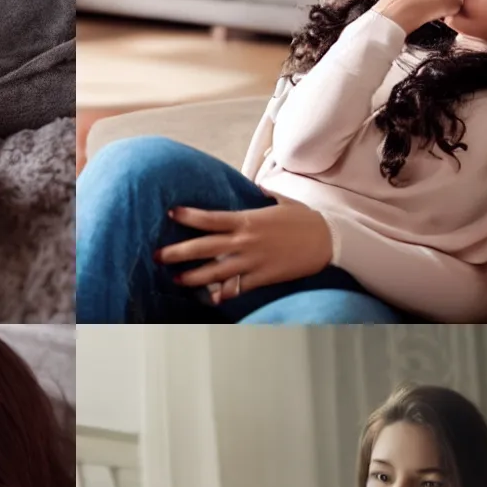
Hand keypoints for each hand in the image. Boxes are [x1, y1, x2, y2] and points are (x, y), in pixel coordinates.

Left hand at [157, 197, 334, 303]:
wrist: (328, 240)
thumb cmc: (304, 219)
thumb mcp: (281, 202)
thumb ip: (263, 196)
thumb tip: (257, 188)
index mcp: (246, 220)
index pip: (209, 218)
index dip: (188, 216)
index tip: (170, 214)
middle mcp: (245, 241)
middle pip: (204, 248)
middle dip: (178, 252)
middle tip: (157, 256)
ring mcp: (253, 261)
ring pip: (216, 272)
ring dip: (193, 278)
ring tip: (177, 280)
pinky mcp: (263, 278)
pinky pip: (238, 288)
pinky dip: (224, 294)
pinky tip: (211, 298)